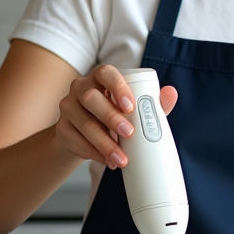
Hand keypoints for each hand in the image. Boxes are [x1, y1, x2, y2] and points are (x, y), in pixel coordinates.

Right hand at [53, 64, 177, 168]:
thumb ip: (154, 102)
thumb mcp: (135, 109)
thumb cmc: (116, 115)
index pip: (105, 73)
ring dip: (104, 142)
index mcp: (100, 77)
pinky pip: (75, 140)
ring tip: (121, 157)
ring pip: (83, 123)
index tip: (130, 106)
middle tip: (129, 133)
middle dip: (111, 117)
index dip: (117, 87)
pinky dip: (94, 153)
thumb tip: (171, 93)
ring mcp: (68, 108)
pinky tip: (107, 160)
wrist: (86, 135)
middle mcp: (80, 88)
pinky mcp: (62, 129)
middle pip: (91, 98)